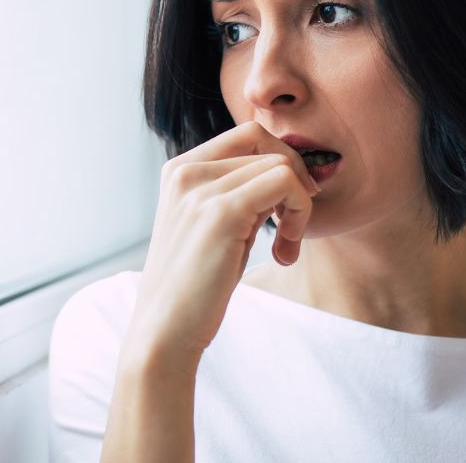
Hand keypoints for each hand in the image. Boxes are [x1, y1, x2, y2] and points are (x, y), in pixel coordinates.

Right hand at [125, 121, 319, 362]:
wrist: (165, 329)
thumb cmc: (195, 284)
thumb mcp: (213, 224)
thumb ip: (240, 192)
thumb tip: (289, 168)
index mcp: (179, 169)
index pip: (247, 136)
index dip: (280, 160)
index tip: (287, 205)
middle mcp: (185, 170)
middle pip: (265, 143)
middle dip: (294, 179)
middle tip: (294, 224)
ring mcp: (201, 189)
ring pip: (281, 164)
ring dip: (300, 205)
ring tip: (286, 246)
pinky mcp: (222, 211)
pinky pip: (286, 183)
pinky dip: (300, 214)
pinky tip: (285, 251)